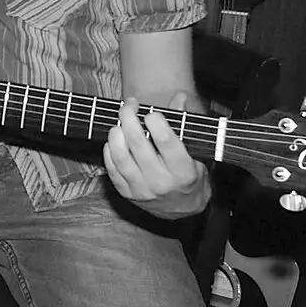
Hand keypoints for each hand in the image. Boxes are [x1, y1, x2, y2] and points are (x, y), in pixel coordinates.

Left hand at [103, 94, 210, 218]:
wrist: (182, 210)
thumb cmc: (190, 176)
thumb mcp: (196, 153)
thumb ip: (185, 124)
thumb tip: (180, 96)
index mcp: (183, 171)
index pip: (166, 142)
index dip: (156, 122)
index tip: (151, 112)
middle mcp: (161, 182)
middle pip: (138, 145)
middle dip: (130, 119)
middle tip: (128, 106)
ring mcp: (142, 189)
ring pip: (121, 157)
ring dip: (116, 135)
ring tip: (118, 122)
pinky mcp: (127, 193)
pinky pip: (112, 169)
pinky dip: (109, 152)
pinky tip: (113, 140)